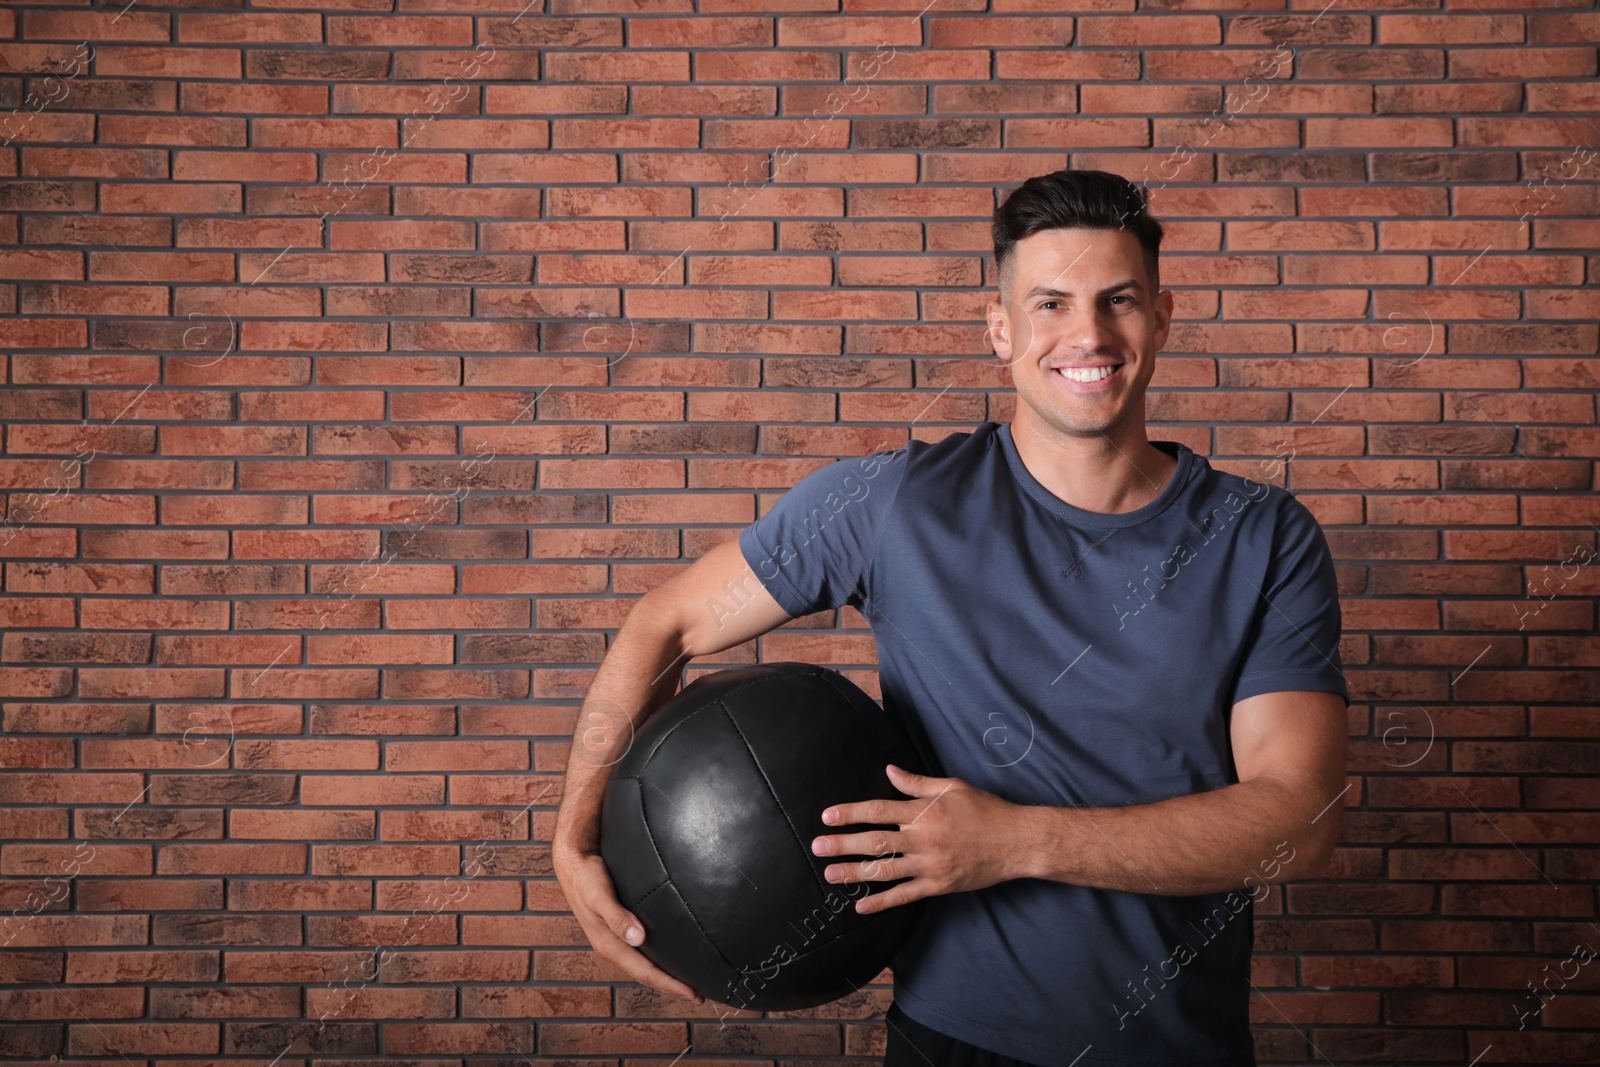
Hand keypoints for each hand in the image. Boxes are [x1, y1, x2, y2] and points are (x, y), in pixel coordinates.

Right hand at [553, 846, 705, 1005]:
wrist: (573, 861)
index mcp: (609, 945)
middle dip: (672, 985)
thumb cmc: (586, 877)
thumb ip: (617, 917)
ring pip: (646, 962)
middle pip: (647, 973)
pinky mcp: (621, 926)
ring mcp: (617, 937)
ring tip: (689, 979)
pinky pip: (643, 948)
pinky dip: (659, 956)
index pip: (645, 972)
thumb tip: (638, 938)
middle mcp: (614, 945)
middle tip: (700, 996)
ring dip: (666, 973)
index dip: (670, 985)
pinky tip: (671, 953)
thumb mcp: (599, 896)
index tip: (693, 995)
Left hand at [809, 764, 1033, 913]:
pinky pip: (905, 896)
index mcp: (924, 812)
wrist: (1016, 841)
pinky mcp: (939, 885)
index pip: (878, 811)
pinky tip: (860, 906)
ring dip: (854, 873)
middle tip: (817, 847)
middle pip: (875, 842)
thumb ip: (917, 782)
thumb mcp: (952, 787)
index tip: (827, 817)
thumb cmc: (985, 809)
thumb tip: (888, 771)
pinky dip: (882, 902)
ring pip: (884, 871)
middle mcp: (923, 839)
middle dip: (842, 845)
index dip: (850, 813)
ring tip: (829, 874)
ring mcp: (930, 865)